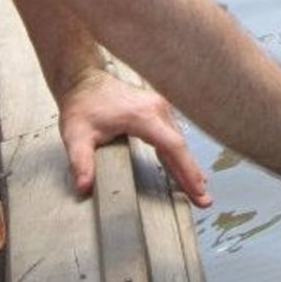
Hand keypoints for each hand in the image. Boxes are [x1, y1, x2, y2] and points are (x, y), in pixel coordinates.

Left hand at [56, 67, 211, 207]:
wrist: (84, 80)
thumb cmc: (82, 105)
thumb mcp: (76, 135)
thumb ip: (81, 162)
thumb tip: (85, 187)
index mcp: (143, 115)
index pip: (172, 146)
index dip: (186, 170)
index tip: (198, 189)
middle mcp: (157, 108)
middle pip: (180, 146)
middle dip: (192, 174)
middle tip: (204, 200)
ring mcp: (159, 107)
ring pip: (178, 141)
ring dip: (188, 166)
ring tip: (199, 190)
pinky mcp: (157, 109)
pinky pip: (172, 135)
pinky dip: (179, 155)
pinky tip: (186, 169)